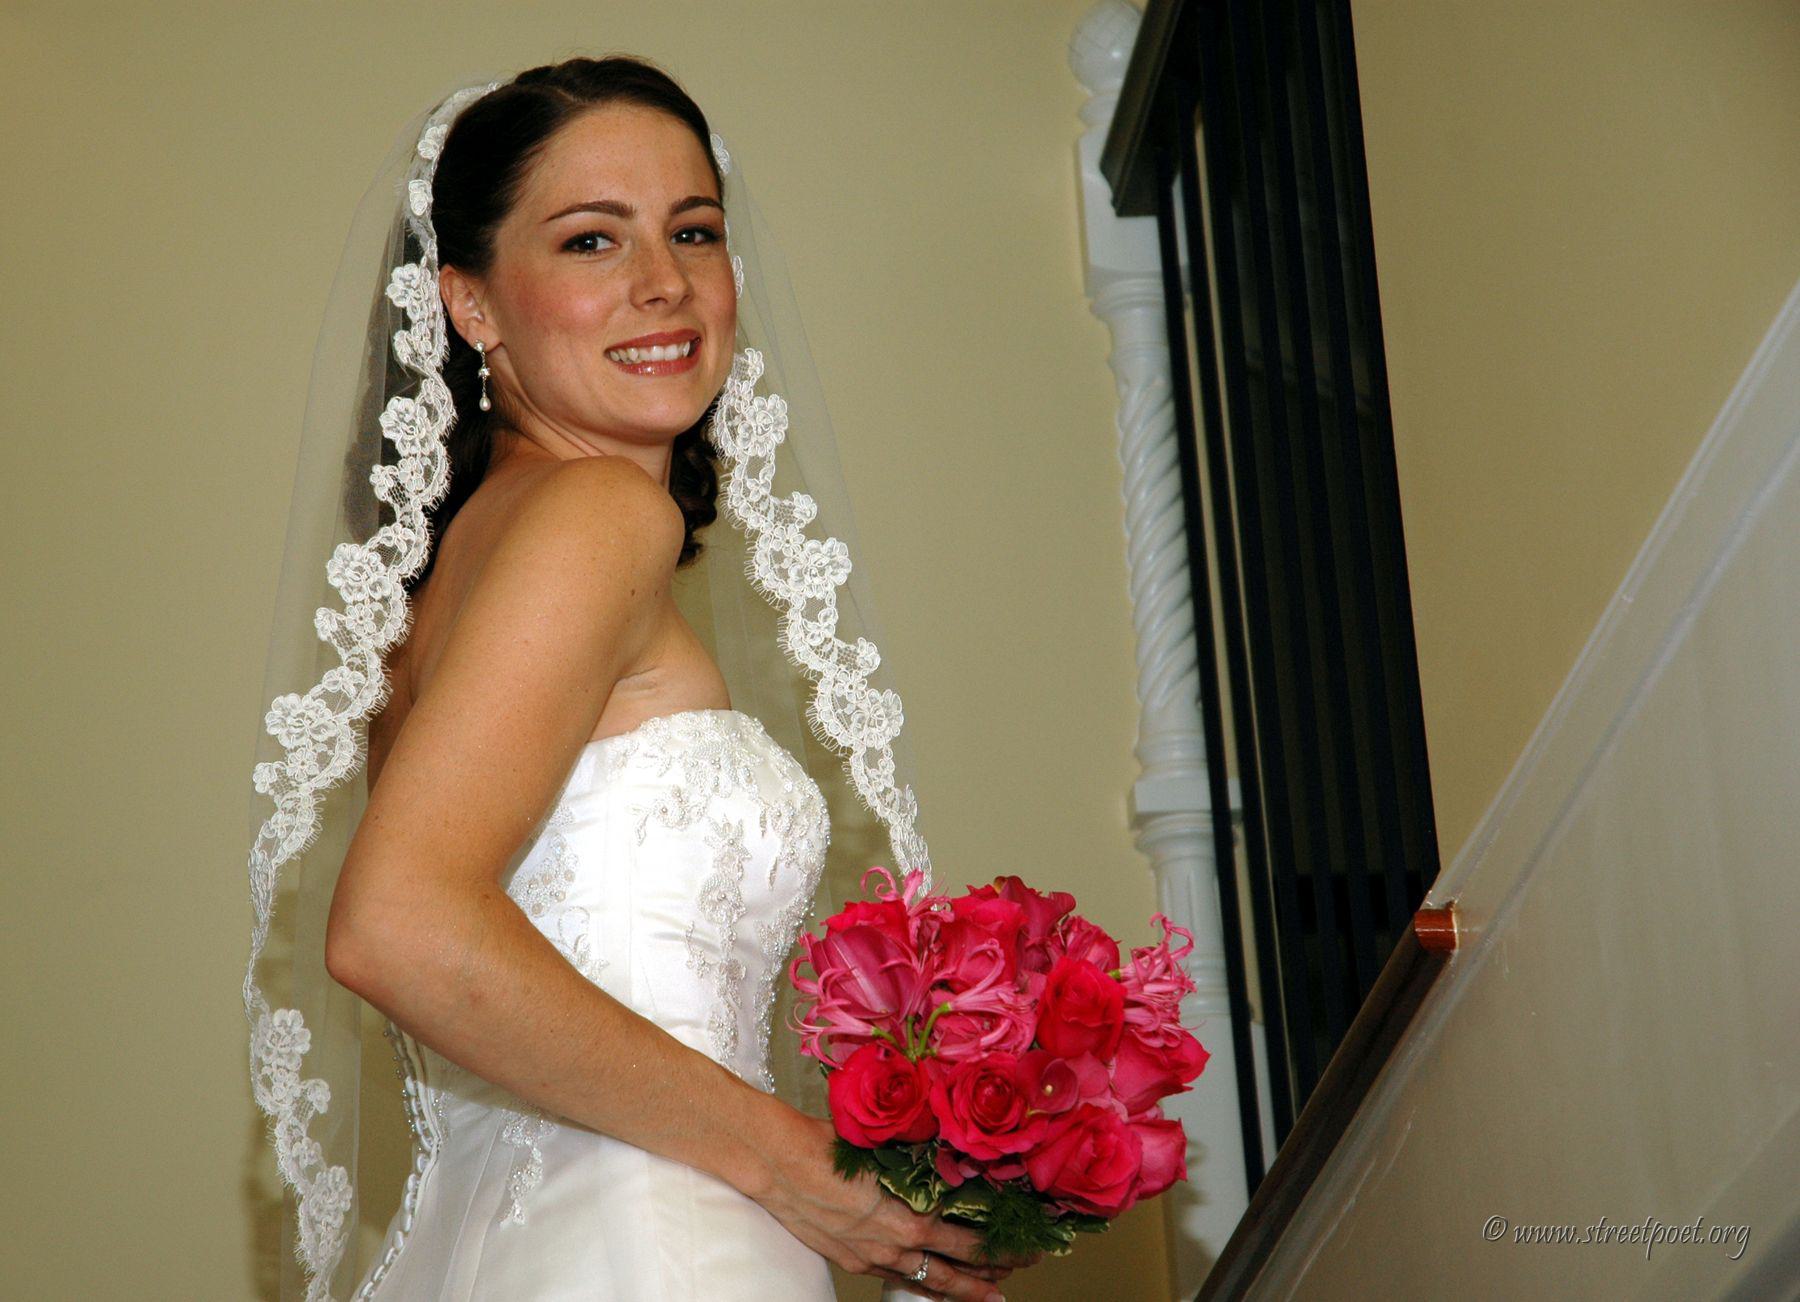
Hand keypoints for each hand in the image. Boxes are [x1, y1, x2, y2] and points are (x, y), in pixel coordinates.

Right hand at [749, 1110, 1043, 1301]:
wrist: (776, 1162)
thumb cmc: (826, 1146)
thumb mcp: (884, 1149)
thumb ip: (921, 1161)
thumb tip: (955, 1157)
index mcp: (907, 1218)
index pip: (966, 1241)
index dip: (998, 1246)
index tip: (1024, 1243)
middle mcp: (893, 1246)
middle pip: (953, 1271)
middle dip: (991, 1273)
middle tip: (1020, 1268)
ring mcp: (870, 1258)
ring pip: (926, 1281)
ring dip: (960, 1287)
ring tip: (989, 1292)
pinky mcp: (851, 1260)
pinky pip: (896, 1278)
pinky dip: (921, 1283)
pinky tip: (929, 1283)